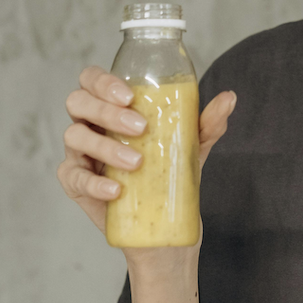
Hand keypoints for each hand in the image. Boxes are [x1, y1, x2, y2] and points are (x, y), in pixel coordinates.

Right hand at [57, 65, 236, 238]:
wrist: (165, 223)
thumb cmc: (171, 170)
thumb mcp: (193, 144)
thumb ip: (209, 121)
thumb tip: (229, 98)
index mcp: (113, 106)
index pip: (92, 79)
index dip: (103, 81)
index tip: (130, 95)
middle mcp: (91, 123)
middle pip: (77, 102)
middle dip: (106, 110)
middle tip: (140, 127)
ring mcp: (80, 153)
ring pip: (74, 136)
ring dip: (105, 146)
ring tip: (137, 162)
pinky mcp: (75, 184)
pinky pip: (73, 177)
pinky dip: (95, 182)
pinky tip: (117, 189)